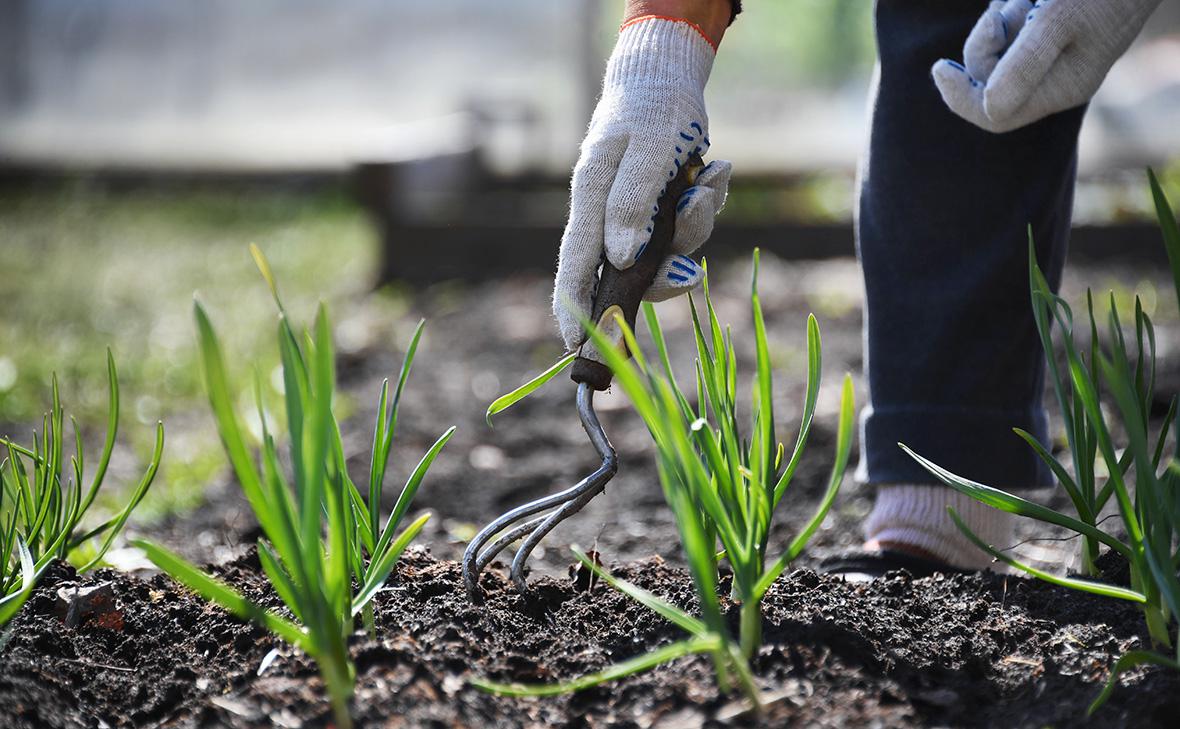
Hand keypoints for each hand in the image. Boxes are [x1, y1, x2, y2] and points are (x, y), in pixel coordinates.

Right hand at [553, 16, 732, 350]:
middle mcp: (609, 214)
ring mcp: (636, 215)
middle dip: (666, 272)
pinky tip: (713, 171)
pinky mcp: (662, 210)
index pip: (575, 264)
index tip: (573, 345)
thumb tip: (620, 260)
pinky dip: (706, 205)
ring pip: (667, 253)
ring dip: (696, 224)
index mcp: (590, 199)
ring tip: (707, 179)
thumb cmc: (653, 109)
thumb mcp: (647, 150)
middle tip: (691, 259)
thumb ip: (631, 204)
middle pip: (629, 272)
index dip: (573, 307)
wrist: (669, 76)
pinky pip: (688, 230)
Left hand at [932, 0, 1161, 133]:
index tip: (941, 68)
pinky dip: (1008, 14)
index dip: (962, 98)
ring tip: (1028, 1)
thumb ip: (1023, 65)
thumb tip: (987, 106)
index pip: (994, 116)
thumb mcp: (1058, 21)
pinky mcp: (1047, 36)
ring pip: (996, 54)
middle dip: (984, 47)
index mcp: (1059, 90)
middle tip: (1000, 17)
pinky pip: (1009, 33)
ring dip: (999, 25)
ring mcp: (1051, 59)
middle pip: (989, 82)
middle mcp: (1053, 81)